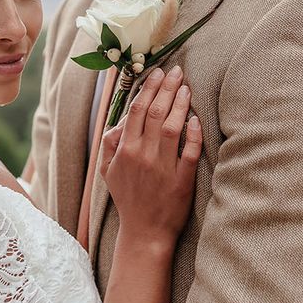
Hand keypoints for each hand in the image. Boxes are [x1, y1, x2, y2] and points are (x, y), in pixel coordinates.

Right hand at [100, 65, 201, 240]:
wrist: (144, 231)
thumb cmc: (128, 198)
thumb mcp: (107, 171)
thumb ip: (110, 144)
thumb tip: (120, 121)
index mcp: (125, 151)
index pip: (136, 111)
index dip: (147, 89)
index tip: (156, 73)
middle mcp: (143, 155)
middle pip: (155, 113)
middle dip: (166, 88)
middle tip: (176, 71)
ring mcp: (163, 167)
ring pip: (172, 127)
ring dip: (180, 104)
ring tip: (186, 88)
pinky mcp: (182, 180)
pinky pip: (189, 151)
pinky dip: (193, 134)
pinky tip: (196, 119)